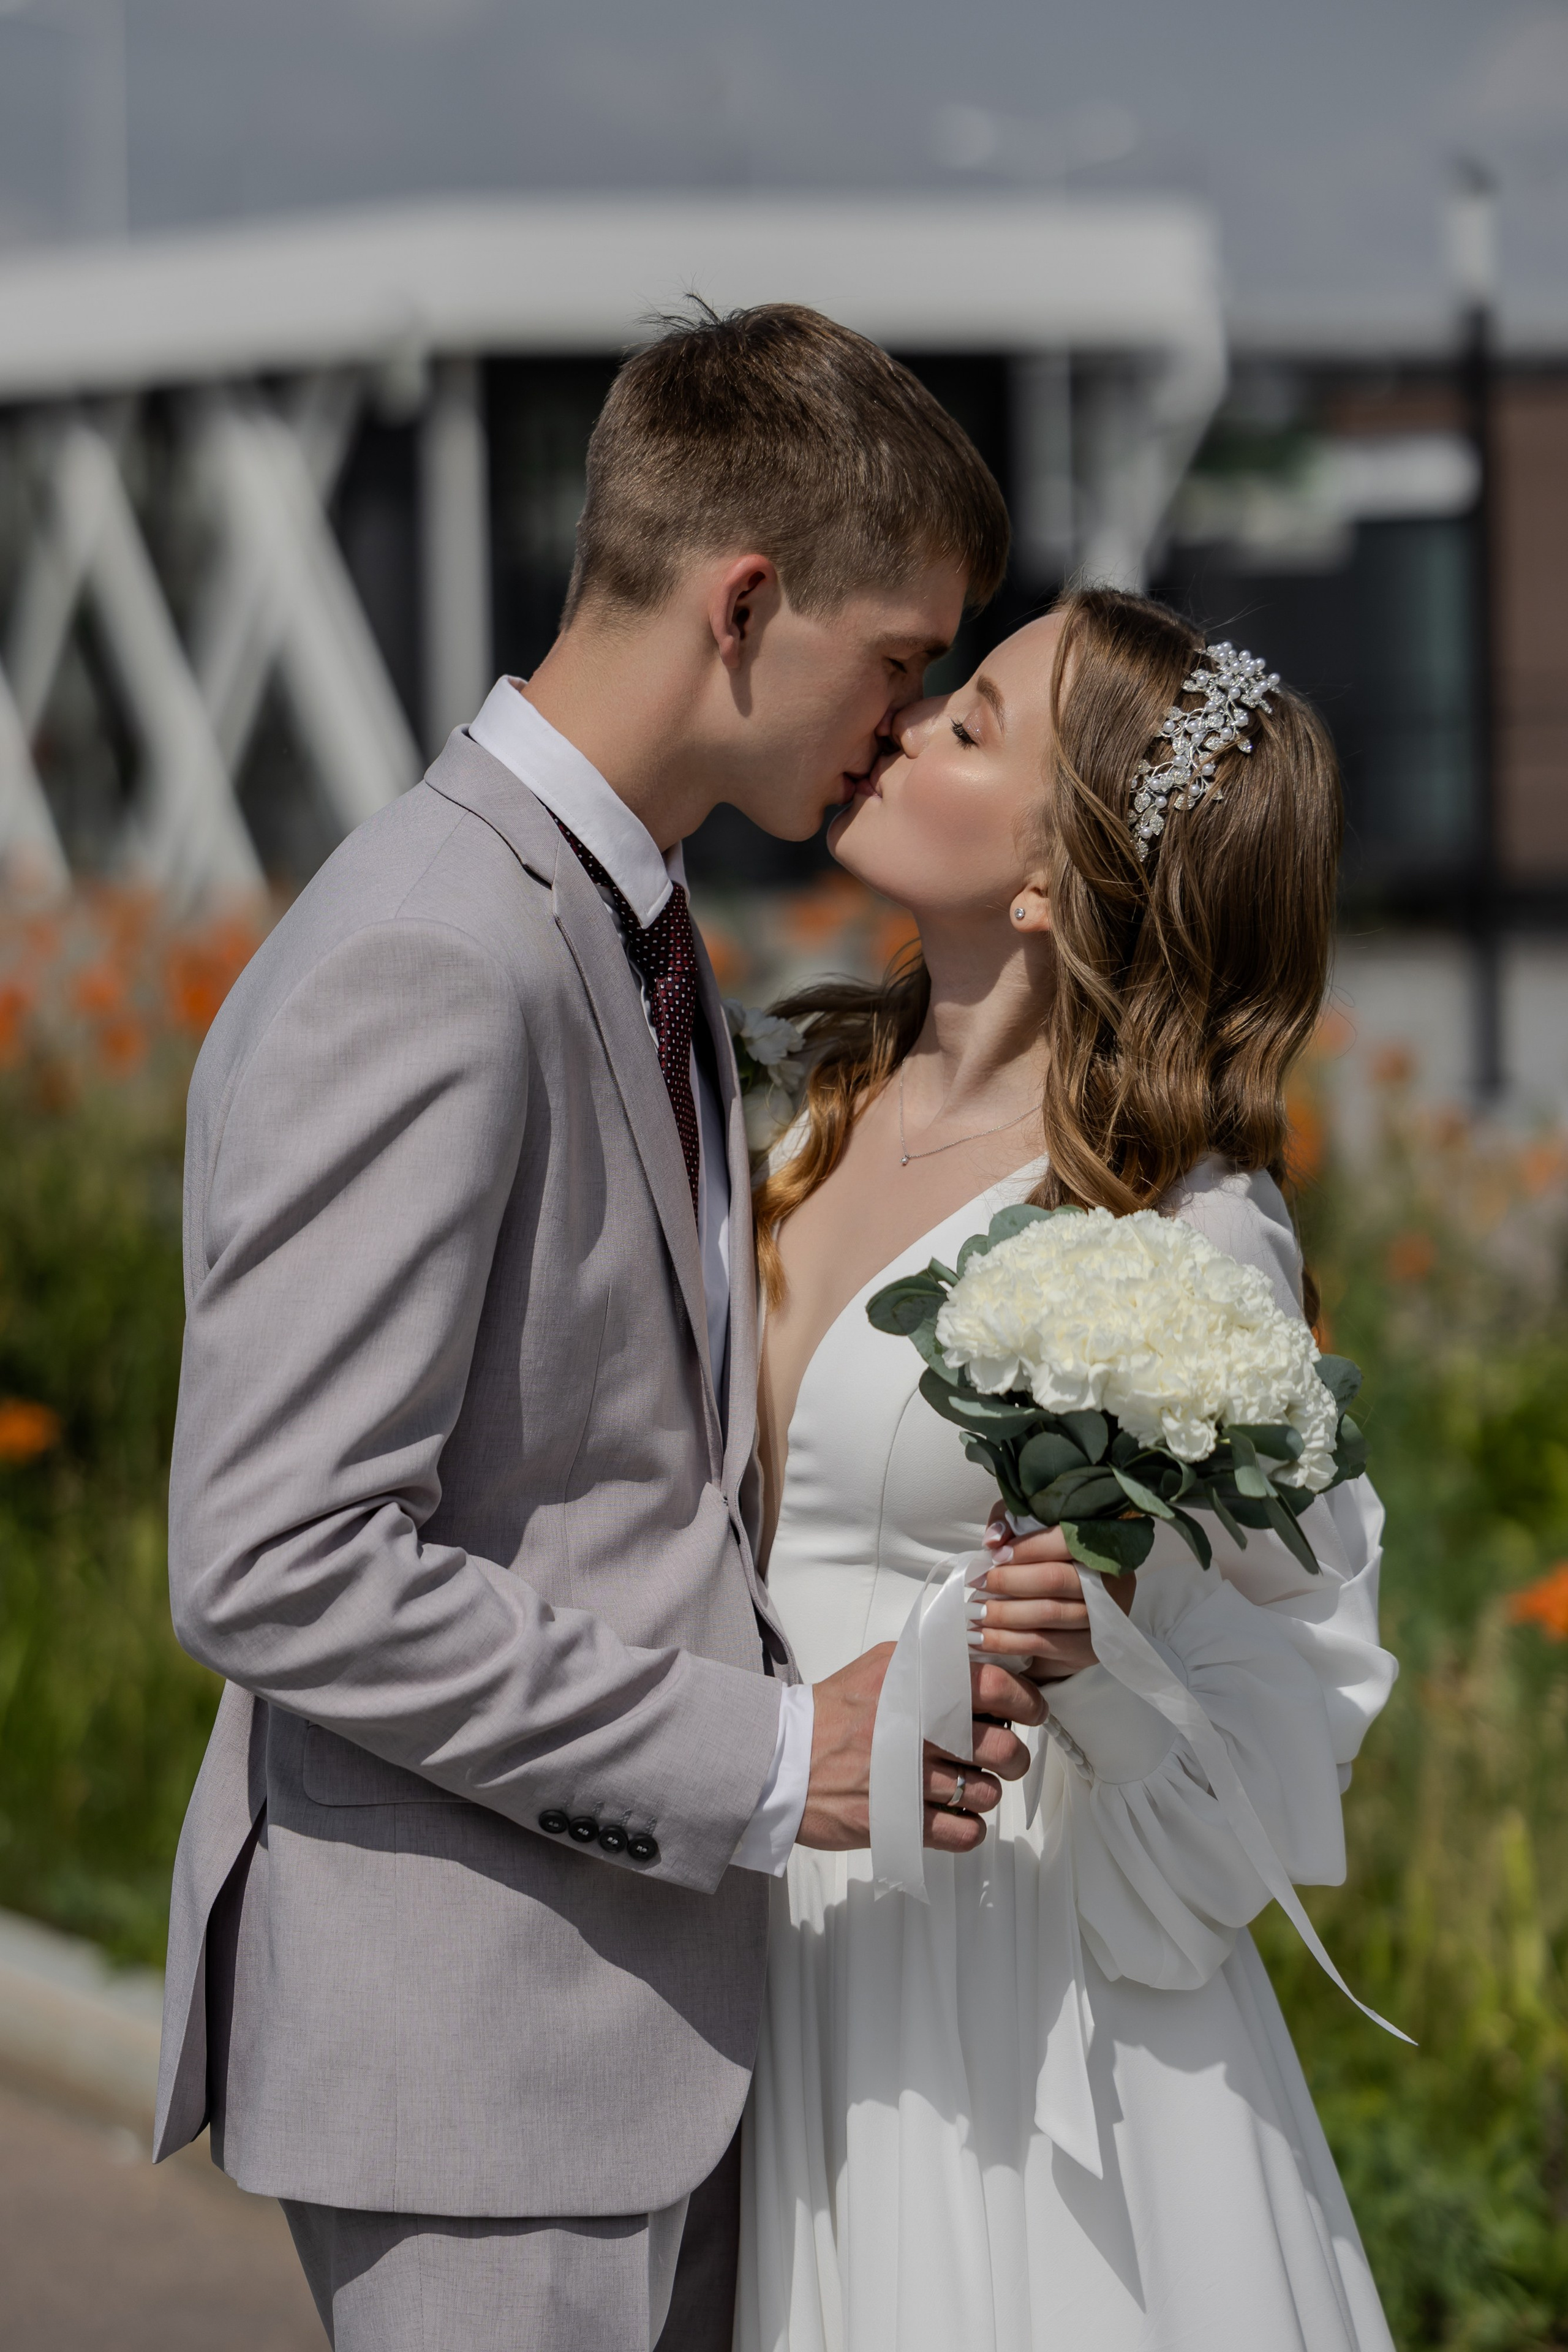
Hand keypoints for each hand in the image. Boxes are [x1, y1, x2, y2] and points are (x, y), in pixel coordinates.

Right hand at [798, 1643, 1043, 1855]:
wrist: (781, 1758)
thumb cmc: (834, 1713)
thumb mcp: (881, 1666)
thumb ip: (931, 1663)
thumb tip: (986, 1669)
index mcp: (914, 1684)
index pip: (994, 1687)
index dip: (1026, 1701)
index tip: (1031, 1712)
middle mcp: (914, 1727)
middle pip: (1000, 1747)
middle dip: (1013, 1757)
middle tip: (1004, 1757)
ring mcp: (906, 1776)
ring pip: (986, 1792)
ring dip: (986, 1792)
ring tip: (967, 1786)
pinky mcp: (897, 1820)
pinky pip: (962, 1832)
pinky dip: (969, 1828)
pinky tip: (956, 1816)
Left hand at [975, 1504, 1135, 1680]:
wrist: (1071, 1608)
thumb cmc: (1048, 1560)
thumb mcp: (1031, 1531)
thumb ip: (1011, 1523)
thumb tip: (993, 1539)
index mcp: (1104, 1545)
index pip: (1067, 1542)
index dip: (1029, 1547)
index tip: (995, 1555)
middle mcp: (1112, 1581)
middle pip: (1055, 1579)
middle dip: (1010, 1581)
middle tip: (978, 1583)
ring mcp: (1103, 1618)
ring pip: (1049, 1613)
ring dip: (1005, 1613)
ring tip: (974, 1611)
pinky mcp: (1089, 1648)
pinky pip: (1044, 1644)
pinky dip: (1008, 1641)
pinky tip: (982, 1638)